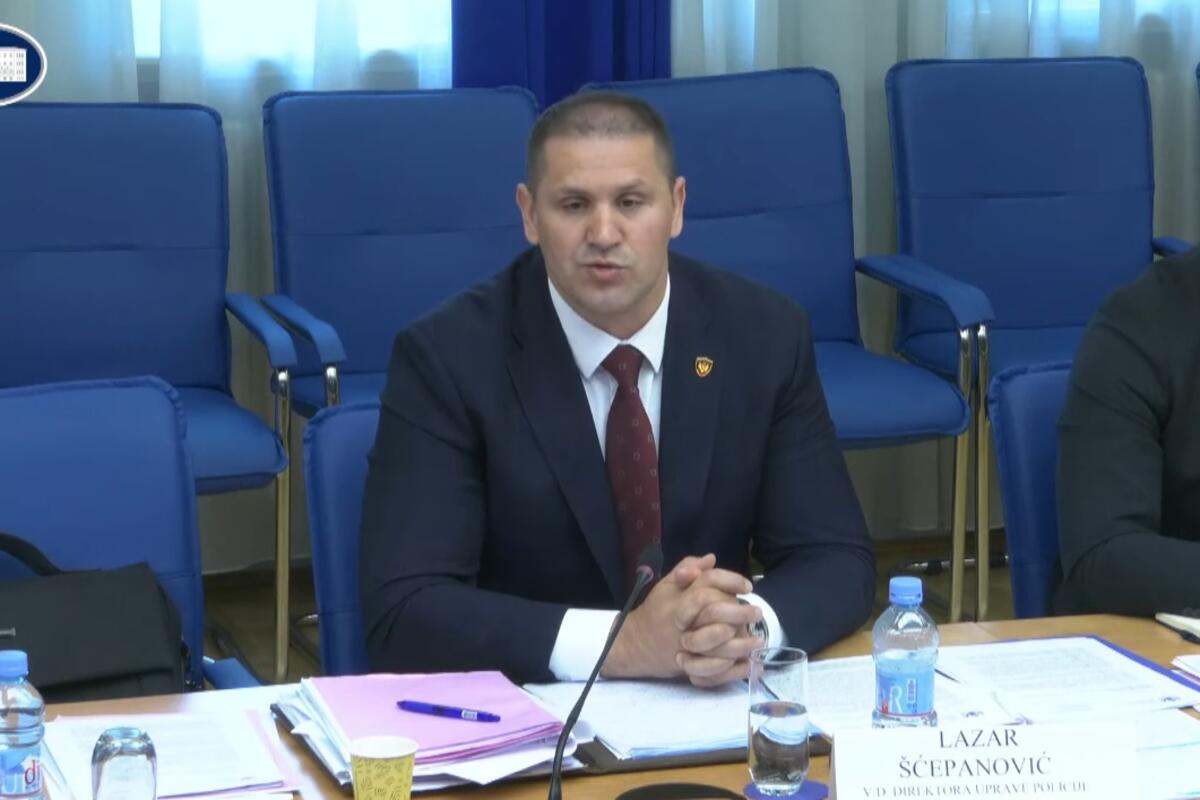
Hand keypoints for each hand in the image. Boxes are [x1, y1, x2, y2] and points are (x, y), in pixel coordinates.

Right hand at [601, 554, 760, 685]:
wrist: (636, 645)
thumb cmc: (655, 611)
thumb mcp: (666, 585)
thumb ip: (686, 568)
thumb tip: (711, 558)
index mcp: (679, 600)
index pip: (708, 583)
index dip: (730, 581)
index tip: (748, 587)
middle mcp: (683, 622)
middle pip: (716, 612)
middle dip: (741, 612)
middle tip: (758, 612)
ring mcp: (686, 646)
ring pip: (718, 644)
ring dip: (742, 643)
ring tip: (759, 639)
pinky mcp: (690, 666)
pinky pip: (715, 671)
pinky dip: (734, 669)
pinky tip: (748, 663)